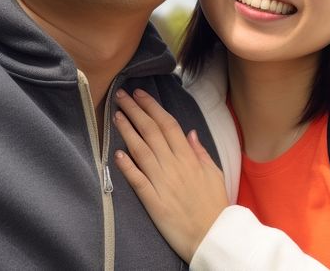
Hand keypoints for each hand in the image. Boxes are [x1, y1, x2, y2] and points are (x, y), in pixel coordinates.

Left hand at [113, 88, 228, 261]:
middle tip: (120, 95)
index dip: (152, 107)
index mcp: (189, 157)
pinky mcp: (154, 201)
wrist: (213, 235)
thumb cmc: (214, 204)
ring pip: (141, 151)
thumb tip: (190, 132)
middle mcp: (174, 166)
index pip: (168, 124)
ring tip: (115, 115)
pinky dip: (127, 166)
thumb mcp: (213, 173)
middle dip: (135, 111)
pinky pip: (138, 180)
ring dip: (127, 131)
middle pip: (151, 132)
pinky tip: (116, 154)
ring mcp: (163, 183)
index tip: (140, 94)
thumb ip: (200, 151)